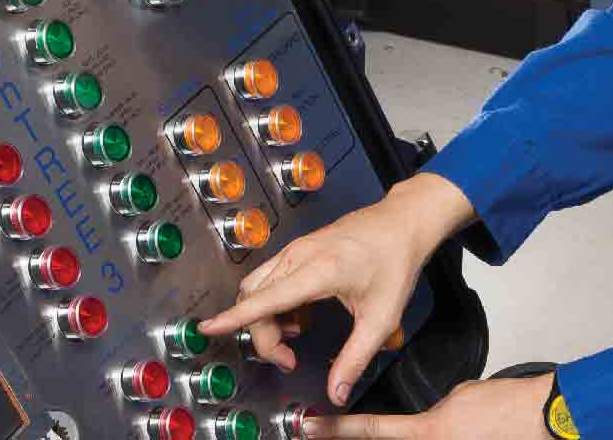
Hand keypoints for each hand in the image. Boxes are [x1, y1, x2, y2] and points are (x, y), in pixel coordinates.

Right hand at [200, 173, 477, 404]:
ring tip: (296, 334)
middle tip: (288, 359)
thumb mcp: (381, 317)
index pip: (265, 298)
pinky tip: (301, 316)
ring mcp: (297, 250)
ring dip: (266, 317)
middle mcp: (300, 256)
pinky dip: (275, 303)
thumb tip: (337, 390)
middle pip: (255, 299)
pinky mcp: (298, 250)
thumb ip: (355, 358)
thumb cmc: (395, 260)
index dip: (234, 317)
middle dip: (263, 335)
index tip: (209, 329)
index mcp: (319, 270)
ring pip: (258, 287)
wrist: (403, 222)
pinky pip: (271, 278)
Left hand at [307, 374, 556, 439]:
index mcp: (427, 433)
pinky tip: (456, 428)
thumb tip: (426, 421)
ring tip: (445, 421)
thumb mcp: (460, 397)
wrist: (541, 418)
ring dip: (407, 433)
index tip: (310, 428)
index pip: (371, 430)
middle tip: (333, 431)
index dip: (335, 430)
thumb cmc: (508, 407)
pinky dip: (427, 436)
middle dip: (359, 436)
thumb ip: (432, 413)